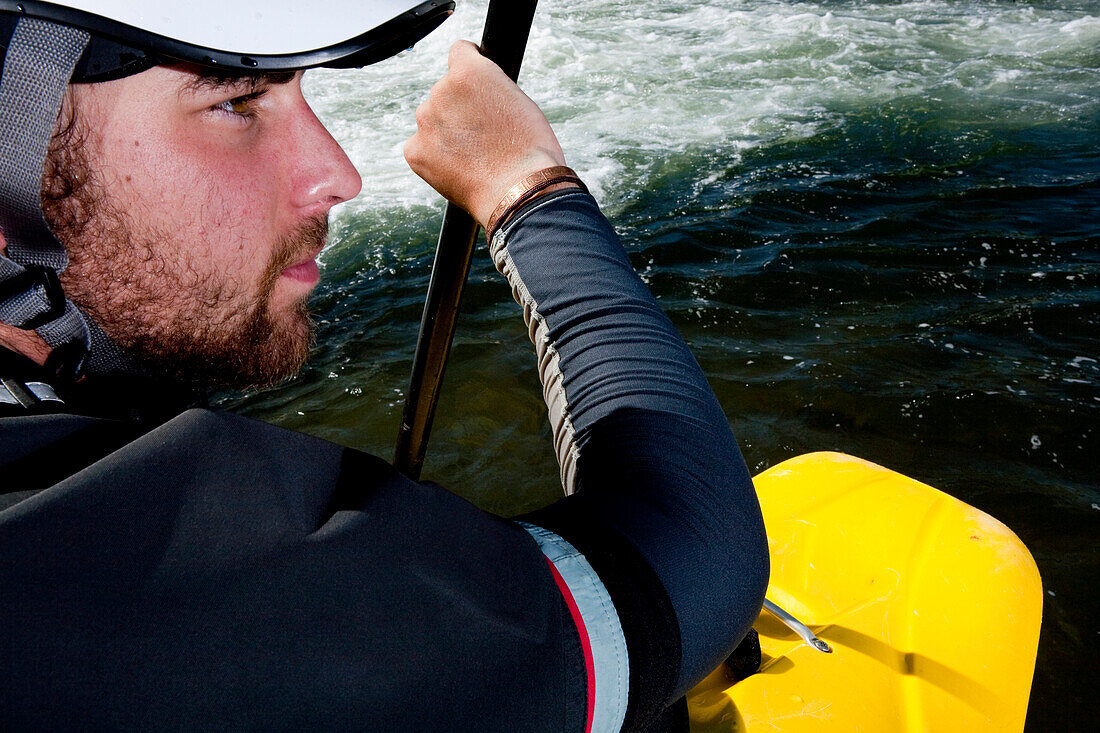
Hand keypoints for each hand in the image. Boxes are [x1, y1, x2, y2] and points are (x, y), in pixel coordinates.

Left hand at [404, 41, 566, 227]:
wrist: (520, 191)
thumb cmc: (529, 150)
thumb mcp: (519, 101)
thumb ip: (490, 88)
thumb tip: (478, 92)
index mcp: (469, 72)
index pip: (460, 51)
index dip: (470, 66)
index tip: (475, 84)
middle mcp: (440, 90)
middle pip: (445, 91)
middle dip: (459, 108)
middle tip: (483, 134)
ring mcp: (425, 122)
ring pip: (432, 120)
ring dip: (446, 132)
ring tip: (474, 156)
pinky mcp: (415, 151)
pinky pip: (421, 147)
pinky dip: (435, 156)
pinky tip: (458, 168)